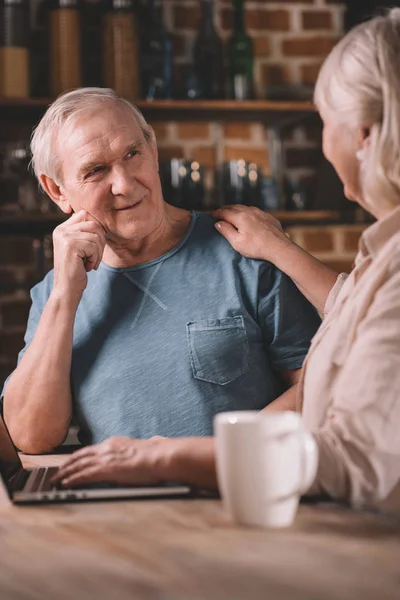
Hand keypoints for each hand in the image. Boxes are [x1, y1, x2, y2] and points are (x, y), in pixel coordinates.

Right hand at [52, 210, 105, 303]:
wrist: (66, 290)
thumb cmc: (76, 270)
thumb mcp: (80, 248)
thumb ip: (85, 232)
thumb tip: (97, 218)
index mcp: (62, 228)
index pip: (86, 215)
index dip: (96, 230)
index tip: (93, 247)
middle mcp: (61, 230)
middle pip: (94, 223)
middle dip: (100, 242)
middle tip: (95, 257)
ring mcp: (64, 236)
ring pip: (96, 235)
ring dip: (98, 252)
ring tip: (90, 263)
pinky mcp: (70, 244)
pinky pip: (94, 246)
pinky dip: (95, 258)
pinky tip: (87, 267)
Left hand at [52, 436, 168, 487]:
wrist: (159, 456)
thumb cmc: (157, 455)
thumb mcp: (146, 447)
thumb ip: (143, 447)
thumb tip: (153, 442)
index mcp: (114, 443)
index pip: (91, 450)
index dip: (78, 457)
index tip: (71, 462)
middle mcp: (106, 448)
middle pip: (80, 456)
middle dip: (67, 464)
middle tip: (57, 472)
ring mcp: (105, 458)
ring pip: (79, 465)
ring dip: (65, 473)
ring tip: (56, 480)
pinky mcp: (105, 470)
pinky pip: (84, 475)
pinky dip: (73, 479)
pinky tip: (66, 483)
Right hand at [213, 205, 290, 263]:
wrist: (279, 247)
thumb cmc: (257, 247)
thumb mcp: (237, 242)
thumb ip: (226, 231)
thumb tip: (218, 223)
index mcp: (240, 217)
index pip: (224, 212)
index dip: (216, 213)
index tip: (211, 215)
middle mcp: (250, 211)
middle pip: (233, 207)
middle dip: (225, 209)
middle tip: (219, 213)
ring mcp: (260, 212)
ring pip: (244, 207)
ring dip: (236, 209)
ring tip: (231, 213)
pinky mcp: (268, 216)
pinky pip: (254, 211)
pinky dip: (247, 212)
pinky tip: (247, 216)